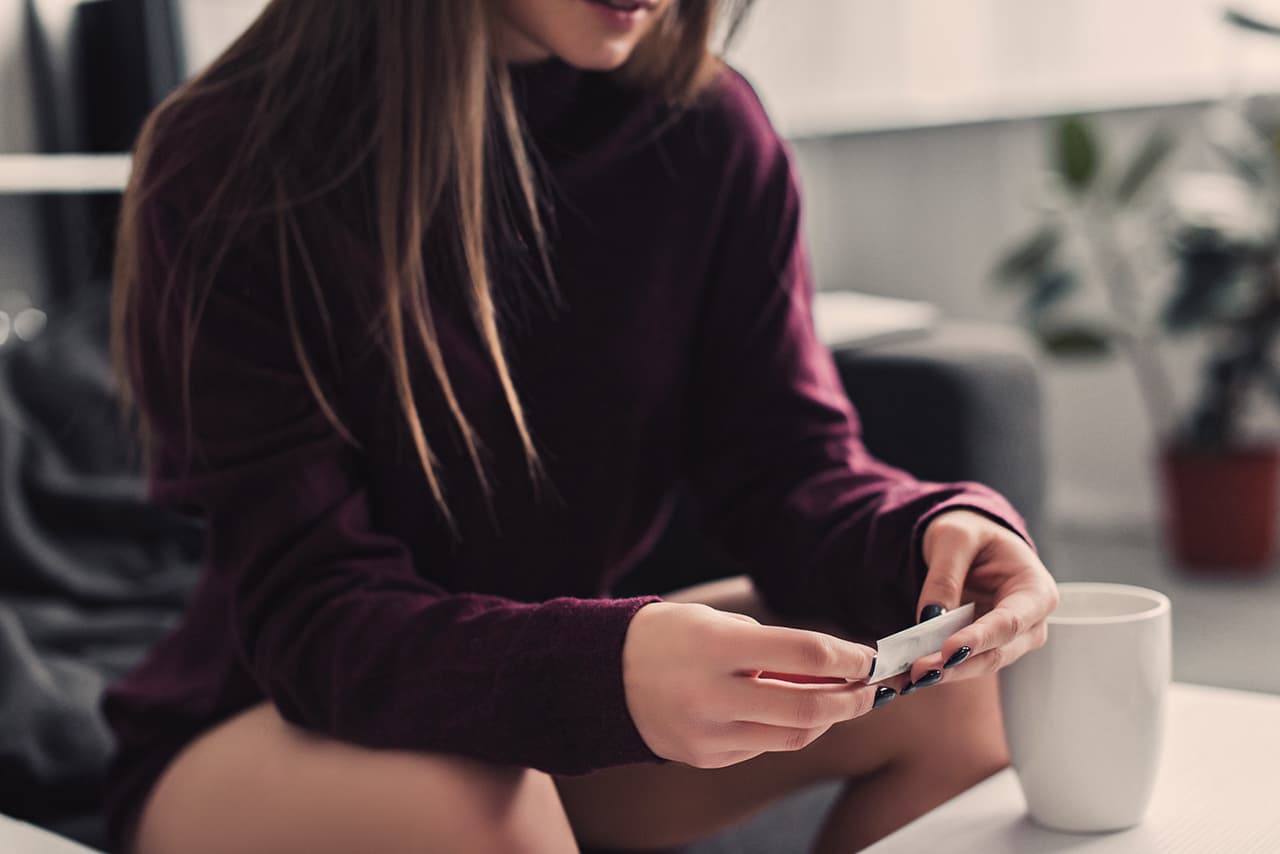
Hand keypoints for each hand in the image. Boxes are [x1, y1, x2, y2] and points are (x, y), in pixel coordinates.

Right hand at [622, 602, 892, 768]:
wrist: (605, 674)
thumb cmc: (671, 636)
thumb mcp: (718, 622)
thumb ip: (771, 647)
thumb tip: (834, 671)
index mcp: (715, 646)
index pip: (803, 655)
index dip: (847, 658)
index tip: (868, 658)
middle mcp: (711, 693)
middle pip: (806, 708)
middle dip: (850, 700)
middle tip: (871, 690)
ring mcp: (706, 732)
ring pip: (791, 736)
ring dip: (825, 719)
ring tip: (836, 700)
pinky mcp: (703, 757)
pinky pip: (762, 747)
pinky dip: (784, 729)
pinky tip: (788, 711)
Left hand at [906, 510, 1058, 688]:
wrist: (971, 542)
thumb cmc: (972, 533)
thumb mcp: (954, 537)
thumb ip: (945, 576)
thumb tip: (929, 619)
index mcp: (1036, 589)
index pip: (1011, 621)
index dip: (980, 639)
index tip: (950, 651)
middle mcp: (1031, 621)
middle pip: (997, 653)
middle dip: (958, 664)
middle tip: (920, 671)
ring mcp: (1011, 639)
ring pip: (981, 664)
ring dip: (947, 672)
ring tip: (911, 677)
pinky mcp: (987, 647)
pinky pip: (966, 662)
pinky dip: (941, 668)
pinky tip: (912, 675)